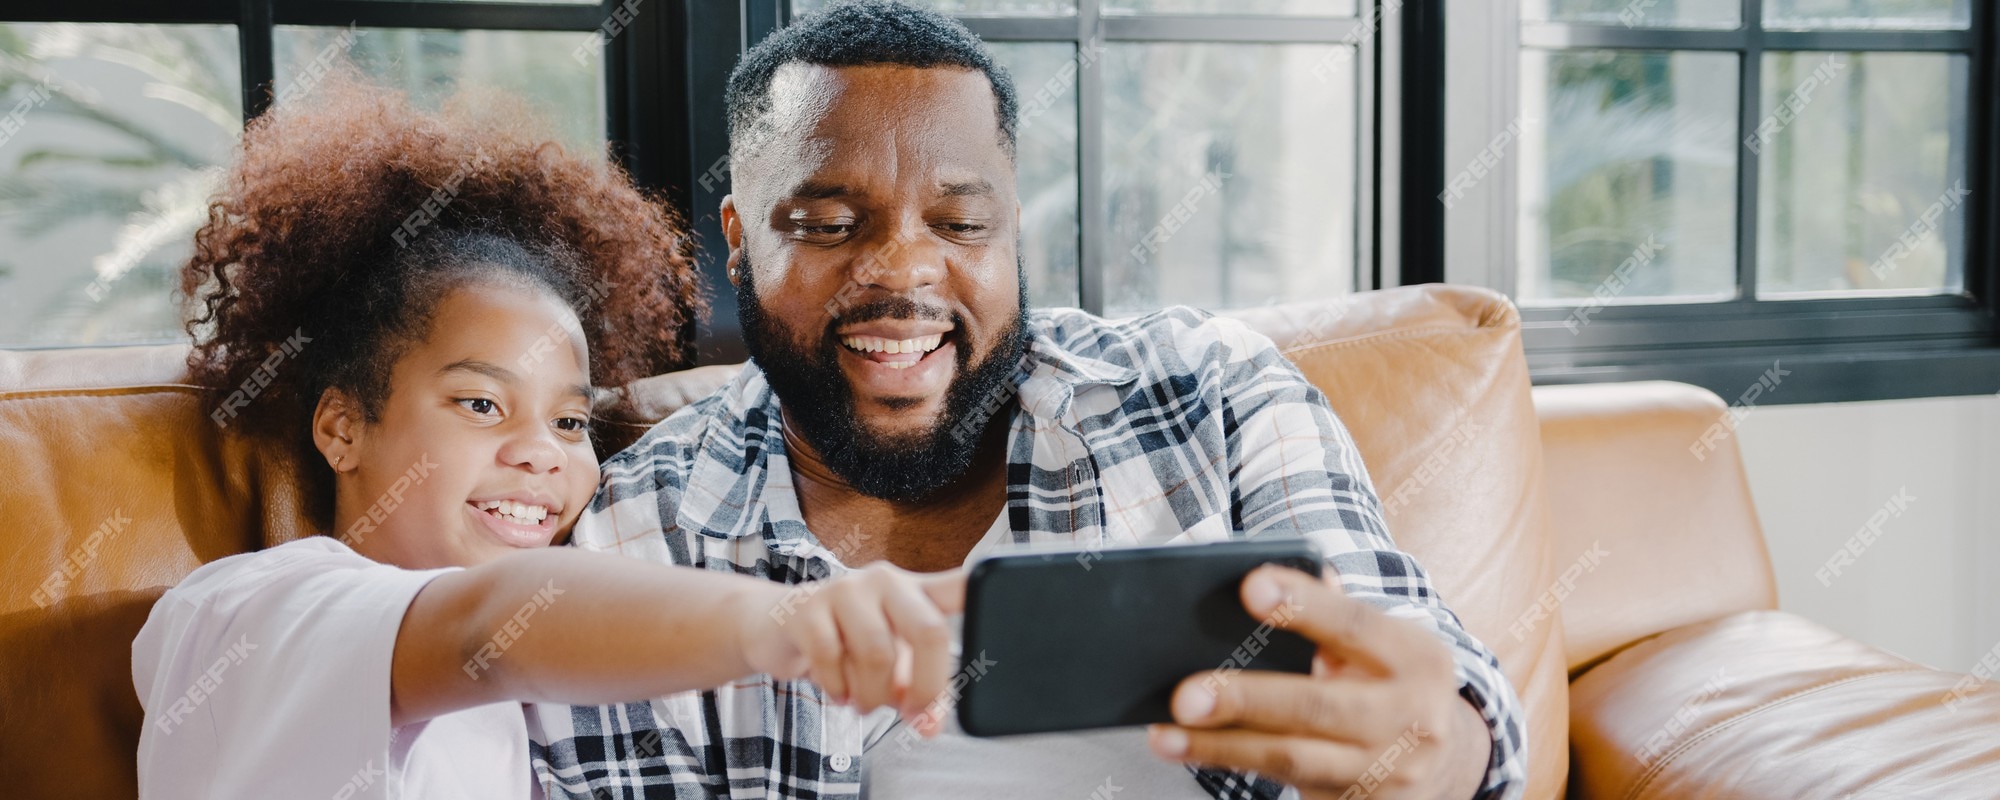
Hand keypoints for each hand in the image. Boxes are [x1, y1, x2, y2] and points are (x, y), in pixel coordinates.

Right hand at [736, 564, 966, 733]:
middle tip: (913, 712)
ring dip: (871, 694)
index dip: (983, 590)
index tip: (1007, 596)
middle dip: (925, 685)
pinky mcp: (807, 606)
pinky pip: (832, 658)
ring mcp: (845, 589)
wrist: (778, 626)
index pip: (959, 586)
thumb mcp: (890, 670)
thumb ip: (918, 696)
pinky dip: (837, 688)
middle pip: (927, 631)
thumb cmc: (846, 643)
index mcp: (915, 593)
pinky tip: (837, 689)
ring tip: (862, 702)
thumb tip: (931, 728)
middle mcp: (886, 582)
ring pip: (877, 652)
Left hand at [1146, 566, 1489, 799]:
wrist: (1443, 763)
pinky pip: (1288, 786)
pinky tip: (1191, 751)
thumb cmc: (1388, 683)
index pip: (1355, 624)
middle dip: (1246, 699)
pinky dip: (1234, 764)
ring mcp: (1389, 772)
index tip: (1249, 587)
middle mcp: (1412, 718)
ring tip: (1167, 734)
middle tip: (1185, 694)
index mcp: (1419, 658)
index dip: (1302, 606)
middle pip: (1316, 706)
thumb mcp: (1383, 645)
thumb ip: (1335, 616)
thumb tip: (1266, 579)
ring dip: (1222, 746)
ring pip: (1293, 758)